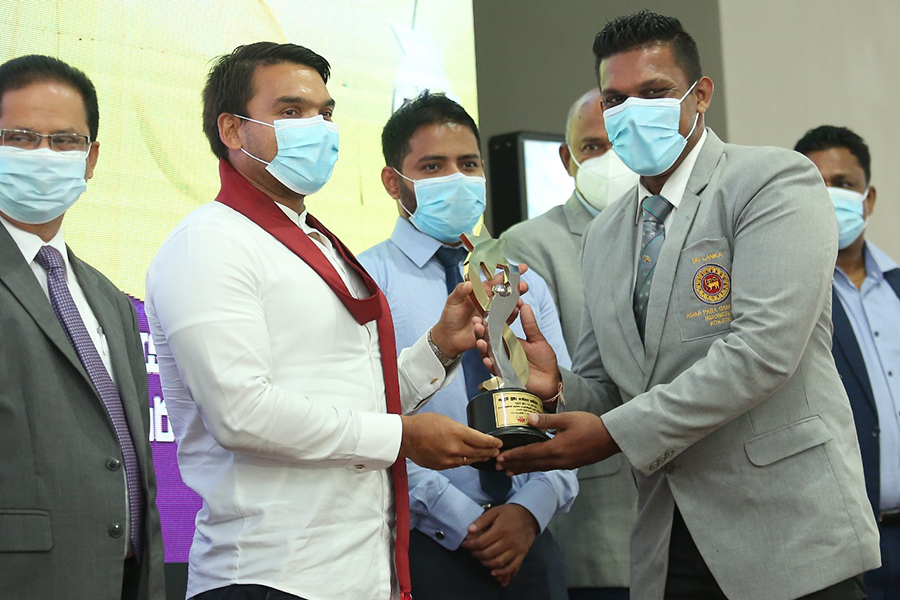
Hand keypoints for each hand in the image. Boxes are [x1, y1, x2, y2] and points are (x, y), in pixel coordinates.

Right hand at [399, 413, 501, 469]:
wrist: (406, 437)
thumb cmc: (423, 424)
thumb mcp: (446, 420)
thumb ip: (461, 430)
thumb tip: (471, 437)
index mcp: (457, 433)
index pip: (482, 440)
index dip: (493, 443)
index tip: (499, 443)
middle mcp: (455, 448)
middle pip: (478, 452)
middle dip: (489, 451)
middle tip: (496, 451)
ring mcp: (449, 459)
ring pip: (469, 460)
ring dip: (479, 458)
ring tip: (486, 456)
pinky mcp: (442, 466)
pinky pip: (458, 464)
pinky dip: (465, 461)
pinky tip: (469, 459)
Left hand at [431, 265, 529, 358]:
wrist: (449, 336)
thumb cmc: (451, 315)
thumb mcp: (453, 300)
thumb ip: (460, 291)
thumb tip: (468, 283)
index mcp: (483, 292)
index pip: (498, 280)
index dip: (510, 273)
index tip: (523, 267)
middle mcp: (491, 303)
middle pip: (508, 293)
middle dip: (517, 289)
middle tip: (523, 286)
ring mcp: (494, 316)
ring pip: (509, 308)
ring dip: (515, 304)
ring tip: (518, 302)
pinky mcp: (494, 328)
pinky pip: (504, 323)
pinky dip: (508, 319)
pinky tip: (511, 314)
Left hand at [460, 504, 538, 585]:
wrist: (530, 516)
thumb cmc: (510, 513)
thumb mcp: (495, 511)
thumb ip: (482, 520)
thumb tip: (469, 530)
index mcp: (500, 529)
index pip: (481, 542)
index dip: (470, 545)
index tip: (465, 544)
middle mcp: (508, 541)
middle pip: (487, 554)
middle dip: (476, 554)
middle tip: (472, 551)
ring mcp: (516, 549)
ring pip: (497, 562)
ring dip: (485, 563)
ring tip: (480, 558)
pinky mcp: (521, 555)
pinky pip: (511, 567)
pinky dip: (501, 572)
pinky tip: (493, 572)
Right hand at [475, 304, 560, 399]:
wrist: (551, 380)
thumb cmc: (545, 360)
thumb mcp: (537, 339)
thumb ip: (529, 324)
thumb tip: (525, 306)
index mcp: (509, 341)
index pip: (496, 329)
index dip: (488, 322)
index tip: (483, 313)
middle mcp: (503, 351)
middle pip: (488, 341)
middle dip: (481, 333)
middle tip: (477, 324)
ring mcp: (503, 363)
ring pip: (488, 354)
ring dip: (482, 348)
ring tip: (480, 341)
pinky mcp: (505, 375)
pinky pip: (495, 370)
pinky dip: (491, 365)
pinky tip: (488, 359)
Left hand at [495, 412, 619, 474]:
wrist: (611, 439)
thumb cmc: (590, 425)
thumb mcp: (568, 419)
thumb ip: (547, 420)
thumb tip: (528, 418)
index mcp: (556, 448)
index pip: (529, 453)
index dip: (513, 455)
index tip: (499, 457)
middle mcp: (558, 460)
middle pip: (531, 464)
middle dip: (514, 464)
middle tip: (497, 467)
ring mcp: (564, 464)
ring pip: (539, 468)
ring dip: (523, 469)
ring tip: (510, 471)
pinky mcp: (569, 465)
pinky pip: (547, 468)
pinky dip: (535, 468)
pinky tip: (532, 467)